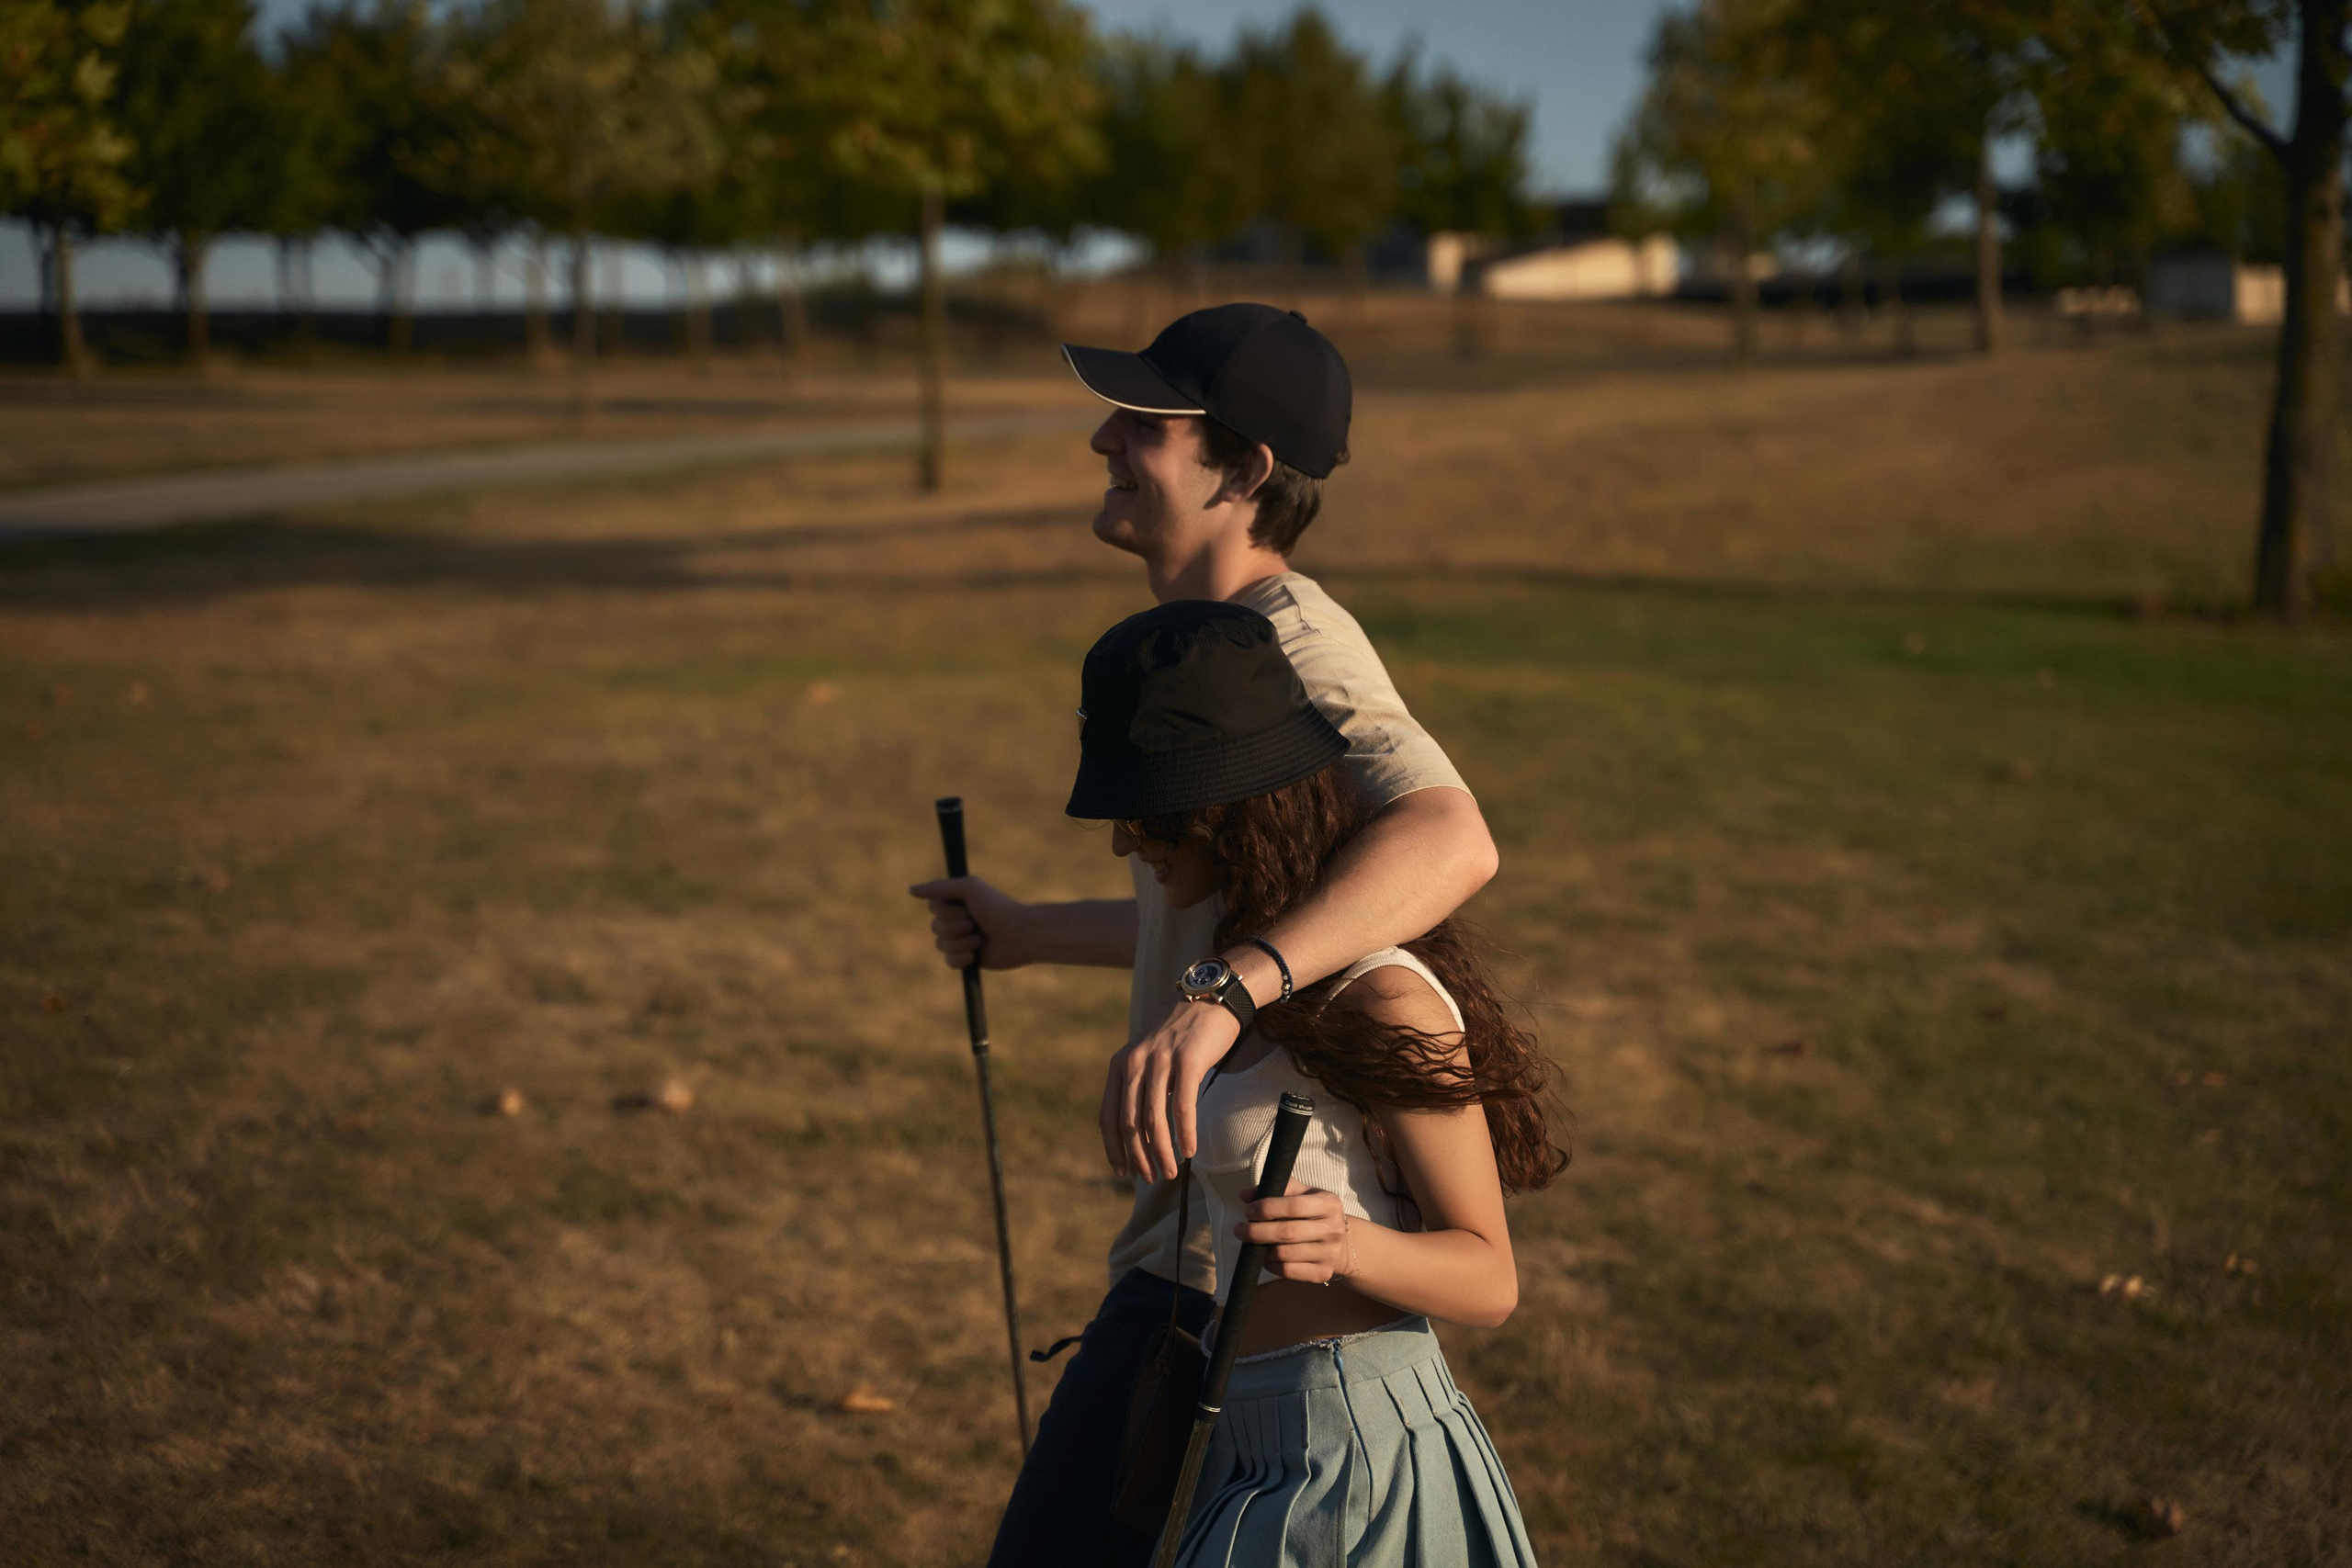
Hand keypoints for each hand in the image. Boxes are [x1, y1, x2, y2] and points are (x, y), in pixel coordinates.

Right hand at [906, 876, 1033, 969]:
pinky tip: (976, 955)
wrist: (1021, 934)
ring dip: (963, 942)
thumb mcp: (969, 889)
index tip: (965, 908)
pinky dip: (962, 958)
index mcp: (956, 902)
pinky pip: (949, 962)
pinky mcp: (967, 959)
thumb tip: (911, 890)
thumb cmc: (998, 908)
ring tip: (981, 939)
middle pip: (935, 928)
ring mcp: (961, 940)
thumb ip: (939, 888)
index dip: (946, 911)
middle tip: (977, 923)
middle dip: (956, 927)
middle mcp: (956, 920)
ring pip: (941, 945)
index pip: (933, 908)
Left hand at [1100, 997, 1238, 1181]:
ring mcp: (1160, 1061)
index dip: (1113, 1148)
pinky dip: (1184, 1134)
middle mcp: (1134, 1062)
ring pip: (1154, 1120)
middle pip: (1129, 1123)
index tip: (1122, 1171)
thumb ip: (1140, 1087)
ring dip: (1162, 1152)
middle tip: (1152, 1178)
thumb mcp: (1149, 1057)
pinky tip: (1189, 1151)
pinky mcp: (1187, 1061)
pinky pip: (1182, 1107)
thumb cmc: (1183, 1035)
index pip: (1107, 1116)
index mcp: (1120, 1065)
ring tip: (1170, 1172)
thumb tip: (1140, 1133)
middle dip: (1139, 1157)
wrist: (1211, 999)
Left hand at [1237, 1180, 1350, 1283]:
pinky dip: (1271, 1265)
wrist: (1343, 1245)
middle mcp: (1332, 1229)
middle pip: (1287, 1232)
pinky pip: (1289, 1272)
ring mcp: (1329, 1253)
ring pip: (1285, 1254)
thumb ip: (1277, 1189)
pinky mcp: (1323, 1273)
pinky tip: (1266, 1258)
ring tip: (1253, 1244)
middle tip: (1239, 1230)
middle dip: (1257, 1231)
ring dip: (1262, 1250)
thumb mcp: (1304, 1195)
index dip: (1267, 1208)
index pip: (1294, 1206)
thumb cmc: (1315, 1215)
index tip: (1248, 1210)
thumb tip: (1245, 1194)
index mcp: (1329, 1204)